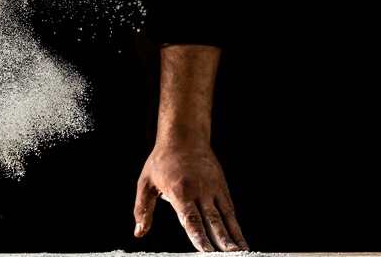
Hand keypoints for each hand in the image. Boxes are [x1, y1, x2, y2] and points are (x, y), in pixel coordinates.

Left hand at [132, 44, 248, 251]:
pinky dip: (236, 226)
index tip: (206, 252)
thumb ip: (142, 209)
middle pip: (212, 221)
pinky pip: (230, 210)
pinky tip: (241, 241)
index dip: (199, 237)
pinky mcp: (222, 187)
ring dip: (234, 237)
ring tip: (241, 254)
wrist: (184, 136)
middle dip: (221, 242)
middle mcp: (200, 191)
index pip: (191, 219)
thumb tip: (139, 232)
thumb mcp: (145, 183)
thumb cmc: (162, 160)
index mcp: (180, 191)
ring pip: (225, 217)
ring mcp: (213, 189)